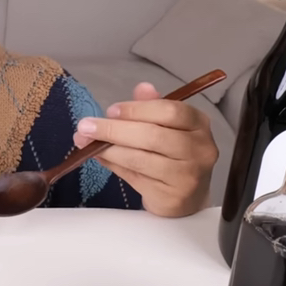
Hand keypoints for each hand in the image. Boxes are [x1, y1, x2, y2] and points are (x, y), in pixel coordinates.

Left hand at [72, 82, 217, 217]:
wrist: (186, 196)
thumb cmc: (172, 154)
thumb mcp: (164, 126)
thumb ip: (150, 107)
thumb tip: (141, 88)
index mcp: (198, 124)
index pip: (170, 111)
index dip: (136, 109)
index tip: (110, 110)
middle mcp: (199, 149)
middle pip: (152, 135)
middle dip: (114, 130)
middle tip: (86, 126)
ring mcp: (188, 175)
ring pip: (140, 159)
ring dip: (109, 149)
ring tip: (87, 143)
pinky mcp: (172, 197)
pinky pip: (134, 177)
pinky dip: (113, 165)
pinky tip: (101, 157)